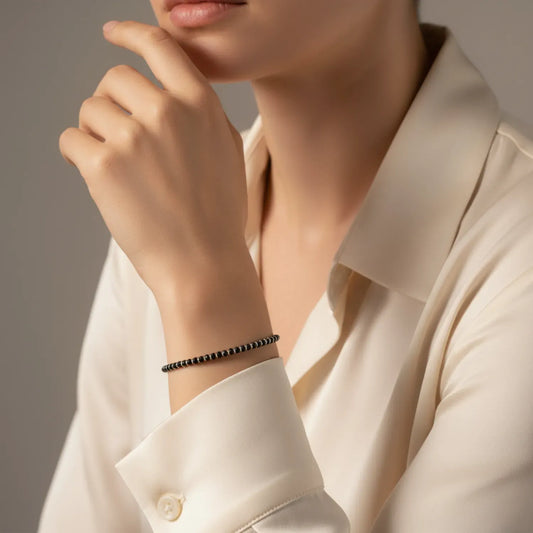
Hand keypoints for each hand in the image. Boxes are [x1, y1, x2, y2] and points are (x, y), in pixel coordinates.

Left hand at [58, 20, 249, 299]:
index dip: (131, 35)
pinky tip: (94, 176)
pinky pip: (70, 140)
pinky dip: (77, 156)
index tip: (113, 34)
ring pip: (90, 110)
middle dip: (111, 105)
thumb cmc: (217, 217)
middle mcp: (167, 112)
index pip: (160, 46)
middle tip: (118, 138)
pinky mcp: (104, 166)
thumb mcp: (227, 153)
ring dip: (95, 134)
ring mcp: (134, 138)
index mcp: (200, 105)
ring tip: (116, 168)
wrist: (204, 265)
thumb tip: (173, 92)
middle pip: (114, 79)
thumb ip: (201, 115)